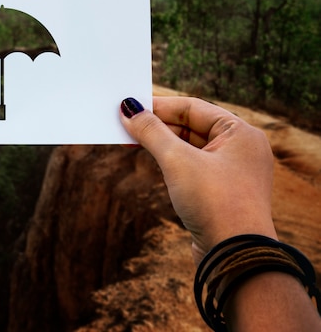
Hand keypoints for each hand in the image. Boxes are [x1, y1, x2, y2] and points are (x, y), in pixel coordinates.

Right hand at [120, 96, 276, 264]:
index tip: (129, 106)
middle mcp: (240, 149)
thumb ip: (151, 132)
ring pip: (188, 147)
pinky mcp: (220, 192)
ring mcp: (231, 172)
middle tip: (124, 124)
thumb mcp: (177, 161)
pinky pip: (190, 166)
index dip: (158, 106)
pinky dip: (169, 161)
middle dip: (157, 126)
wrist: (235, 259)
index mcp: (240, 133)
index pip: (192, 107)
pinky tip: (150, 160)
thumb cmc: (215, 203)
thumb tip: (128, 109)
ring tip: (130, 140)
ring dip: (160, 143)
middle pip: (190, 126)